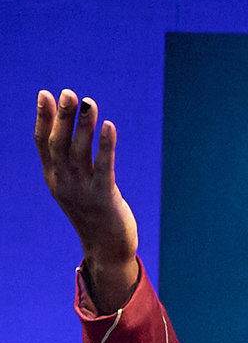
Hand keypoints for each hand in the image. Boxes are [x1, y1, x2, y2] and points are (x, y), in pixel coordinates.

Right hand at [34, 89, 140, 310]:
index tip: (44, 94)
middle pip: (59, 144)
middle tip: (67, 93)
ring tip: (89, 103)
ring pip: (80, 152)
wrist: (107, 249)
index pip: (42, 143)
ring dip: (84, 126)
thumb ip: (70, 165)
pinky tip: (109, 126)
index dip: (42, 118)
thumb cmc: (94, 214)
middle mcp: (63, 182)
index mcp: (54, 178)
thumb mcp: (75, 188)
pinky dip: (105, 145)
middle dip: (62, 117)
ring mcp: (82, 190)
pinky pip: (103, 166)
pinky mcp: (104, 197)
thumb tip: (69, 137)